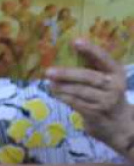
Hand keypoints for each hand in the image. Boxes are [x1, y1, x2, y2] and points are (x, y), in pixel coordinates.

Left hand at [48, 40, 133, 154]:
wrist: (117, 123)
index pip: (103, 58)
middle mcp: (114, 85)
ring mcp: (106, 101)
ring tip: (50, 82)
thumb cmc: (105, 94)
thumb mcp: (105, 79)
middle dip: (68, 74)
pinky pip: (77, 103)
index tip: (75, 41)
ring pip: (81, 91)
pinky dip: (64, 97)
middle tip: (49, 71)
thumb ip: (91, 67)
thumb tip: (67, 52)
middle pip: (89, 77)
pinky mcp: (96, 113)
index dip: (90, 50)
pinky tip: (55, 93)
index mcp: (117, 72)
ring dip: (62, 87)